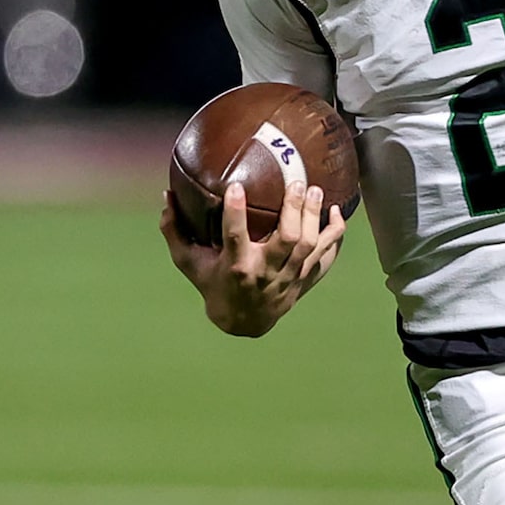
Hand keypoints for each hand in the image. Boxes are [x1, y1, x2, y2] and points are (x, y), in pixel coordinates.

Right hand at [159, 180, 345, 337]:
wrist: (242, 323)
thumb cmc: (212, 285)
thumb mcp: (188, 262)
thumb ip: (175, 231)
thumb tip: (166, 196)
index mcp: (236, 267)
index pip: (235, 237)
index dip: (234, 212)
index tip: (235, 187)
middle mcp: (265, 273)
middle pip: (287, 239)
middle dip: (294, 209)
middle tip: (296, 182)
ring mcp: (288, 277)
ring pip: (309, 245)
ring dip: (314, 216)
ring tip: (315, 190)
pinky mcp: (304, 280)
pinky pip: (326, 257)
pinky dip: (335, 236)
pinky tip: (338, 214)